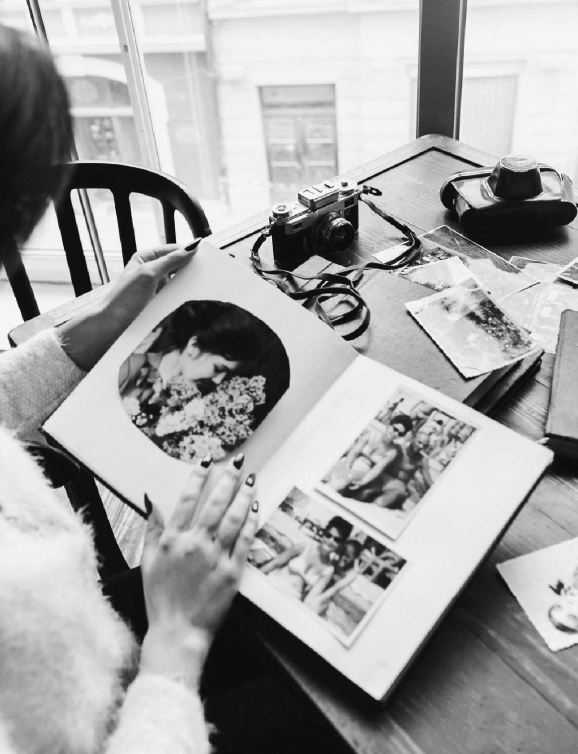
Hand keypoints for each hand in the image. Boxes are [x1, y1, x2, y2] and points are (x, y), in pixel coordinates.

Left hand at [59, 243, 197, 370]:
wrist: (114, 325)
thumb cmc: (125, 298)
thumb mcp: (149, 274)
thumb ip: (170, 260)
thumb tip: (191, 248)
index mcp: (145, 258)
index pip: (172, 250)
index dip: (187, 251)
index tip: (204, 256)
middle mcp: (151, 270)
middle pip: (176, 264)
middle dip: (189, 267)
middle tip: (205, 270)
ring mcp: (156, 286)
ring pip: (178, 279)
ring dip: (187, 282)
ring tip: (200, 283)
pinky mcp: (160, 300)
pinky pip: (176, 293)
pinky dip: (183, 293)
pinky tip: (191, 296)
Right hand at [139, 456, 257, 688]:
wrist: (177, 632)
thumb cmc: (160, 598)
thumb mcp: (147, 561)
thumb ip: (152, 528)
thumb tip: (152, 500)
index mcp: (172, 540)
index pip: (186, 499)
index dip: (198, 477)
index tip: (208, 460)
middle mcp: (194, 544)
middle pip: (214, 503)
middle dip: (227, 478)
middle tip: (238, 461)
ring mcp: (215, 557)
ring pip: (232, 518)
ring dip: (243, 495)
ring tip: (250, 478)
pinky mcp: (232, 571)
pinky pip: (244, 540)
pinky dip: (251, 520)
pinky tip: (255, 505)